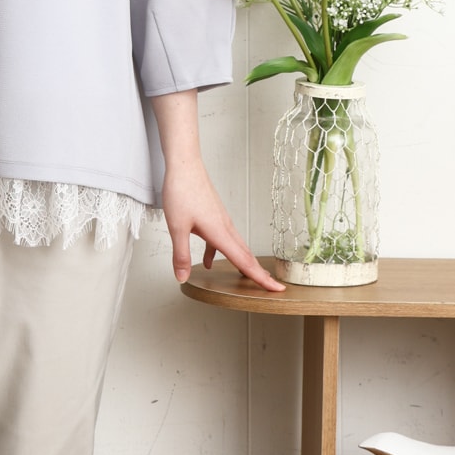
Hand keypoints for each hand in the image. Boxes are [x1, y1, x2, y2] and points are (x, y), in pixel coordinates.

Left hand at [161, 157, 283, 291]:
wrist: (184, 163)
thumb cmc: (182, 190)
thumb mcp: (177, 227)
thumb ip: (181, 255)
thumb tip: (182, 277)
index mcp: (220, 232)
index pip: (244, 262)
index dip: (262, 279)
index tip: (278, 290)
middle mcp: (225, 226)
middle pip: (246, 255)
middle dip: (259, 273)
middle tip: (273, 288)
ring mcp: (221, 219)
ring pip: (236, 246)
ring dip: (243, 262)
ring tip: (246, 277)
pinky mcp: (214, 214)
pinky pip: (222, 238)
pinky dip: (220, 251)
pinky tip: (208, 260)